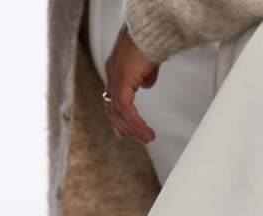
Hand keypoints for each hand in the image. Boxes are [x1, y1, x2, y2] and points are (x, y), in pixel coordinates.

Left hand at [104, 24, 157, 142]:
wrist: (150, 30)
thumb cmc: (150, 41)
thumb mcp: (147, 64)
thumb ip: (144, 76)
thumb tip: (144, 85)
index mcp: (116, 71)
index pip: (113, 102)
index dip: (121, 120)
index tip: (130, 132)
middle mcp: (111, 75)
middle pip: (113, 111)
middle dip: (128, 129)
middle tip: (142, 139)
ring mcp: (115, 77)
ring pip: (119, 112)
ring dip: (134, 129)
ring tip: (148, 138)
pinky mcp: (122, 80)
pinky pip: (125, 108)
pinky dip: (135, 122)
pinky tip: (145, 130)